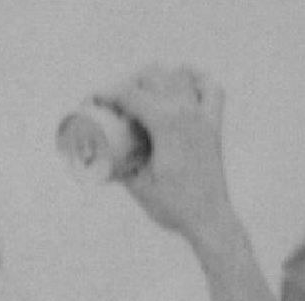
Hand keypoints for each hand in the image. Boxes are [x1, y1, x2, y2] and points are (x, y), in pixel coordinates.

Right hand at [106, 65, 237, 239]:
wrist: (210, 221)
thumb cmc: (172, 207)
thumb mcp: (136, 184)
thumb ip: (117, 166)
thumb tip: (101, 155)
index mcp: (166, 122)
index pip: (129, 93)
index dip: (105, 92)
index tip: (91, 102)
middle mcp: (187, 111)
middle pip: (151, 75)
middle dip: (127, 82)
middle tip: (113, 103)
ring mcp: (203, 115)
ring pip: (178, 75)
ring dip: (156, 79)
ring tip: (141, 96)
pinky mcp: (214, 125)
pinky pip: (211, 89)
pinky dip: (196, 81)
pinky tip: (182, 85)